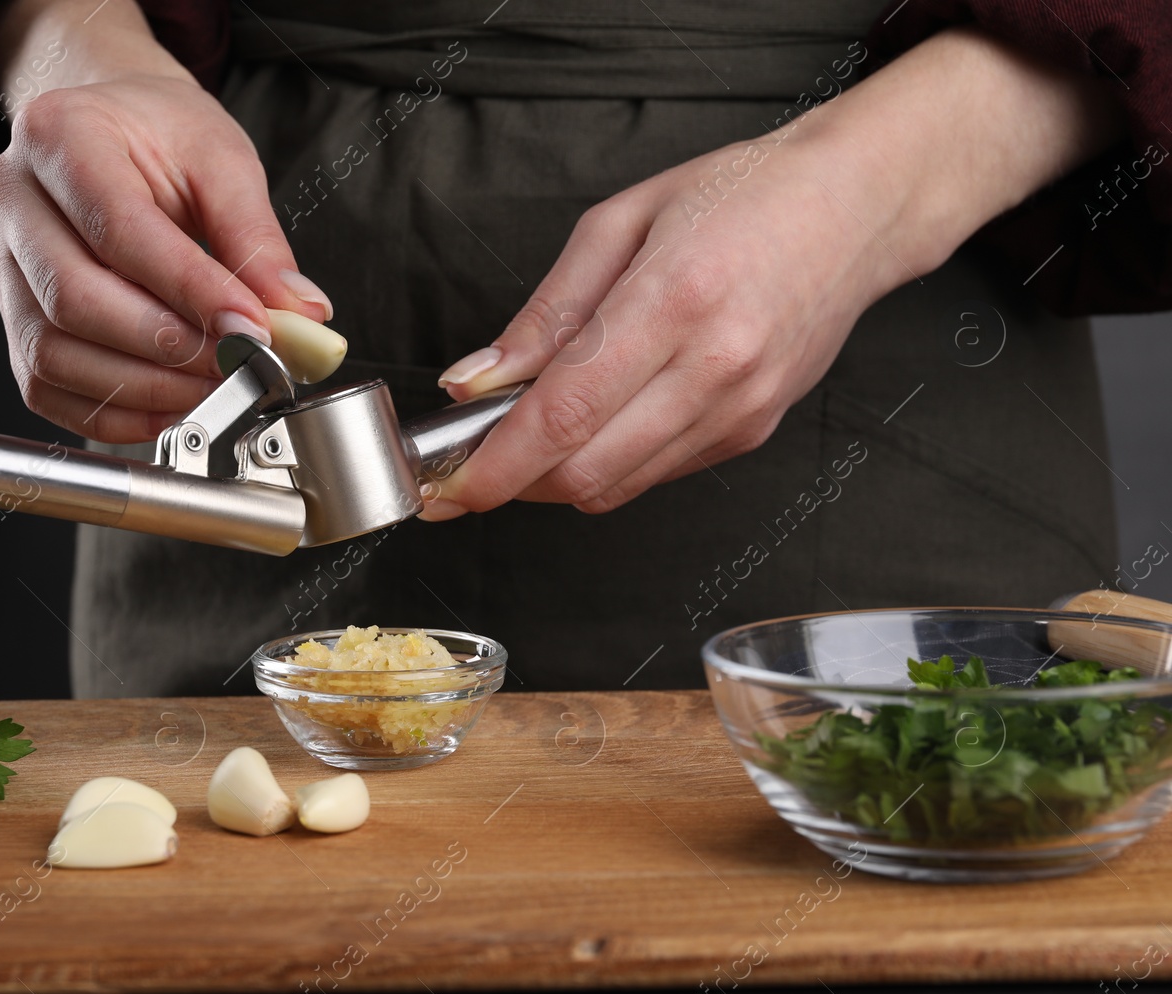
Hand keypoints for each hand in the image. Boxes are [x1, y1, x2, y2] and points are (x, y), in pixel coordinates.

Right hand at [0, 0, 330, 441]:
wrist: (113, 128)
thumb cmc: (159, 136)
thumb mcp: (222, 159)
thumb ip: (256, 238)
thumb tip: (293, 316)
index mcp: (59, 135)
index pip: (118, 230)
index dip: (190, 291)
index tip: (252, 327)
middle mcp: (15, 201)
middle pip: (73, 299)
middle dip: (167, 347)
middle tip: (239, 362)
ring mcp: (4, 266)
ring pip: (53, 354)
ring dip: (144, 389)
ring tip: (215, 385)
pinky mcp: (14, 320)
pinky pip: (47, 389)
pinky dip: (114, 413)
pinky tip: (173, 406)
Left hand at [427, 28, 1122, 517]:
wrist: (856, 208)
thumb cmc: (740, 196)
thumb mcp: (620, 223)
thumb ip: (544, 314)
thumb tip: (476, 383)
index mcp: (673, 301)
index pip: (563, 415)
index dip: (495, 466)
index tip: (446, 488)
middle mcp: (714, 368)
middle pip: (585, 473)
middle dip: (514, 483)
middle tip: (473, 462)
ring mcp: (739, 410)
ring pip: (617, 487)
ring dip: (555, 479)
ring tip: (527, 439)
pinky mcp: (752, 432)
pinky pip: (655, 474)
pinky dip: (608, 464)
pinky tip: (597, 423)